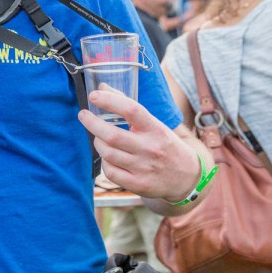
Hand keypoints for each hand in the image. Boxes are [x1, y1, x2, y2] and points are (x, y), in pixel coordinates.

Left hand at [78, 87, 198, 201]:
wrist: (187, 177)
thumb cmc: (165, 145)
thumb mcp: (154, 124)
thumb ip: (129, 106)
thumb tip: (102, 88)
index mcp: (155, 129)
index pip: (132, 110)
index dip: (110, 101)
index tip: (94, 96)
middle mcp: (150, 148)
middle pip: (112, 135)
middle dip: (92, 123)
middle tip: (84, 116)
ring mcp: (144, 168)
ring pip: (108, 153)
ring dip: (98, 143)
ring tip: (98, 137)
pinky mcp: (138, 184)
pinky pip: (110, 172)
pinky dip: (104, 163)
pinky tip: (107, 157)